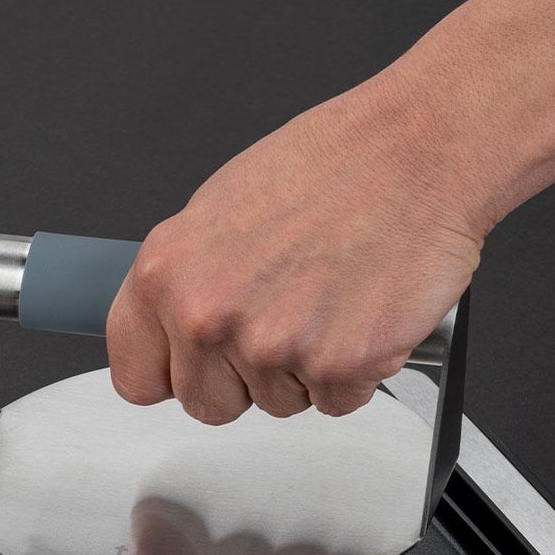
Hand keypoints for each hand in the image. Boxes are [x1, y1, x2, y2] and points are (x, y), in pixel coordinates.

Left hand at [105, 74, 484, 421]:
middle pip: (205, 404)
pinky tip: (360, 312)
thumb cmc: (329, 167)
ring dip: (303, 370)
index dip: (172, 375)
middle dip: (242, 377)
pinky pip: (335, 402)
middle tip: (281, 319)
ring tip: (326, 300)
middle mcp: (207, 316)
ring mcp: (270, 346)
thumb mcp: (216, 212)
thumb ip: (184, 283)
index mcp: (164, 276)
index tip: (193, 364)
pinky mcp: (337, 366)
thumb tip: (168, 330)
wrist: (419, 150)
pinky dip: (356, 370)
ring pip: (274, 405)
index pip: (135, 378)